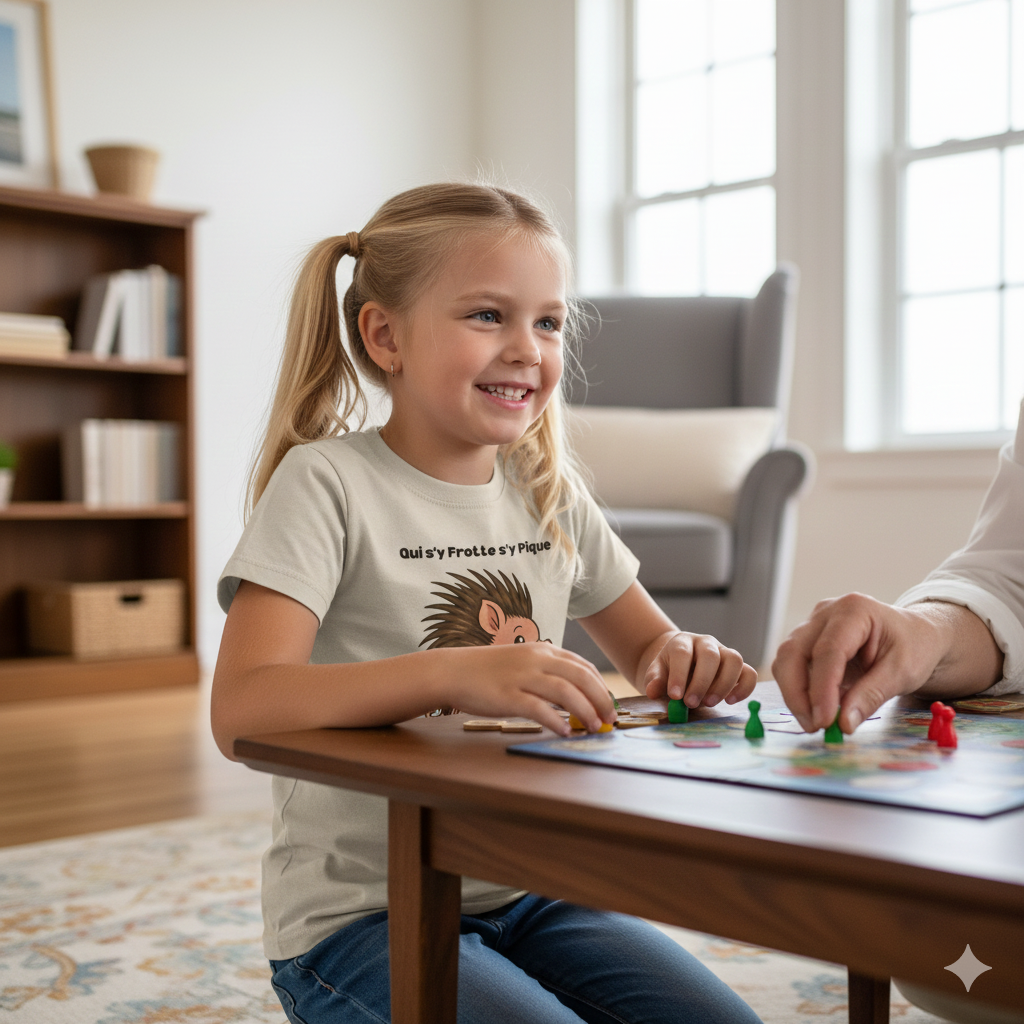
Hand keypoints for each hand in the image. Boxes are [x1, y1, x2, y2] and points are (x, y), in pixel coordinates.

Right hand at [440, 643, 615, 735]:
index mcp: (542, 650)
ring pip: (566, 692)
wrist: (453, 671)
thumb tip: (574, 695)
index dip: (601, 686)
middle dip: (601, 699)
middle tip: (611, 719)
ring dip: (586, 711)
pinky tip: (565, 731)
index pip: (583, 666)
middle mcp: (536, 659)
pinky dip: (556, 721)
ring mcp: (522, 677)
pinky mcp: (508, 696)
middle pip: (581, 678)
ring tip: (595, 727)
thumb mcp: (522, 662)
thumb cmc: (488, 671)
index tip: (610, 704)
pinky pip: (539, 709)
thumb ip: (546, 673)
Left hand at [642, 631, 756, 708]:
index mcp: (682, 642)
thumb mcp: (657, 673)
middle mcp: (706, 643)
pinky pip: (749, 673)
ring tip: (710, 703)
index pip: (682, 653)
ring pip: (733, 660)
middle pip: (710, 655)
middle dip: (701, 681)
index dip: (679, 674)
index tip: (675, 696)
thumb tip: (653, 691)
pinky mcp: (738, 667)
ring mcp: (724, 652)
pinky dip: (744, 688)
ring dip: (724, 684)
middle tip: (691, 703)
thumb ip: (655, 680)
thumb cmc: (669, 670)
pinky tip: (730, 701)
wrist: (682, 665)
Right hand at [771, 593, 953, 734]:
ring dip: (794, 694)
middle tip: (814, 726)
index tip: (825, 720)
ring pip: (786, 660)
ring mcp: (812, 625)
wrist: (914, 635)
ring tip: (816, 722)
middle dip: (797, 693)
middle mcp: (825, 613)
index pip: (828, 651)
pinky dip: (798, 691)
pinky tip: (816, 710)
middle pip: (793, 651)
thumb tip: (844, 724)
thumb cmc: (914, 647)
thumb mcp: (903, 673)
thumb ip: (872, 696)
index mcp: (854, 610)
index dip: (822, 688)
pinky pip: (791, 667)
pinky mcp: (807, 641)